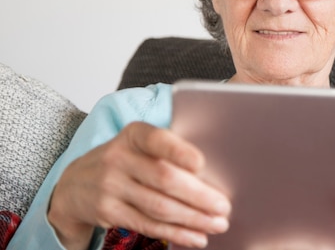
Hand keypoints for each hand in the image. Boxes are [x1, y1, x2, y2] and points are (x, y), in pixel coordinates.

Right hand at [48, 122, 230, 249]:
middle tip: (223, 206)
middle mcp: (118, 158)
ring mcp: (110, 187)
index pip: (157, 141)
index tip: (201, 164)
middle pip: (165, 179)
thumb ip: (168, 150)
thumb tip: (213, 173)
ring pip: (160, 207)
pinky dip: (177, 233)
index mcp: (133, 134)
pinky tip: (197, 237)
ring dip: (194, 218)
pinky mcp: (109, 213)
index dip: (179, 152)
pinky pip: (149, 225)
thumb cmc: (124, 159)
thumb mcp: (138, 144)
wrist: (74, 184)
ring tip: (218, 223)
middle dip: (199, 196)